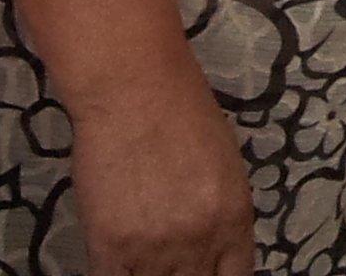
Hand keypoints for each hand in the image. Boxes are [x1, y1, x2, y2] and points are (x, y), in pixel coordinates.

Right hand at [71, 76, 253, 275]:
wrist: (135, 88)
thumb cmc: (183, 112)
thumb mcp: (225, 167)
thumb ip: (221, 214)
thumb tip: (213, 247)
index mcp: (235, 219)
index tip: (204, 273)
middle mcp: (200, 241)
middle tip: (169, 262)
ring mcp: (154, 248)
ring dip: (148, 274)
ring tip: (142, 254)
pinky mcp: (111, 246)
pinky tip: (116, 263)